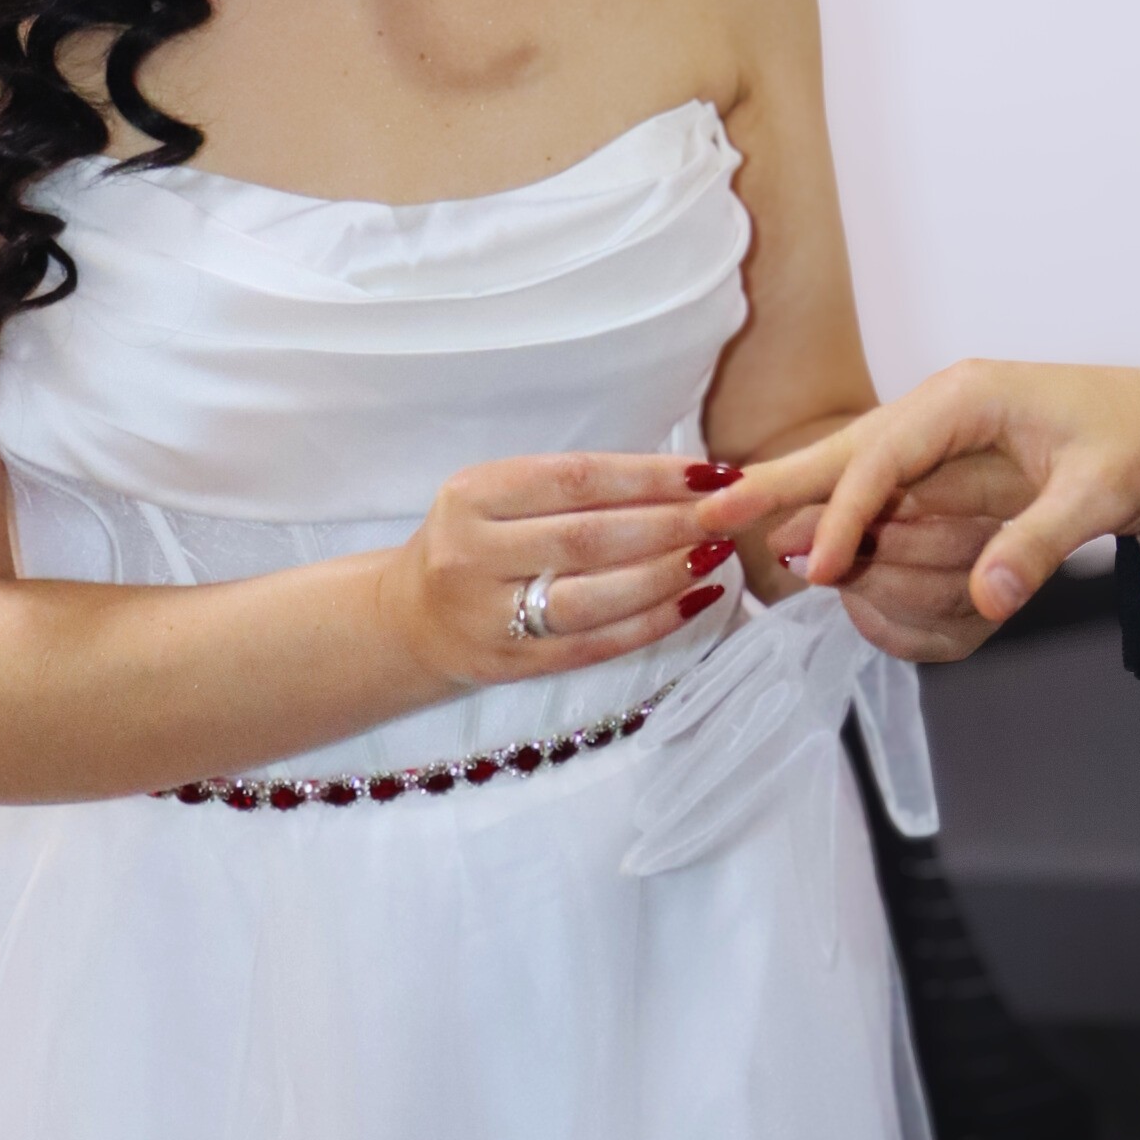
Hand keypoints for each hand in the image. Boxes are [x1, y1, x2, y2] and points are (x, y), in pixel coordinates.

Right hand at [379, 450, 747, 688]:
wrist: (410, 619)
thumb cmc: (476, 543)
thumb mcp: (500, 496)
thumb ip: (575, 488)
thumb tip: (683, 480)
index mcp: (472, 496)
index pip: (577, 479)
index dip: (650, 476)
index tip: (711, 473)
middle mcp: (473, 555)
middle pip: (590, 538)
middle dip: (671, 524)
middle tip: (729, 515)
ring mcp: (490, 617)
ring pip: (595, 596)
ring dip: (667, 574)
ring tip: (717, 554)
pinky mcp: (512, 666)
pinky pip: (595, 645)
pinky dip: (653, 623)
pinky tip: (696, 600)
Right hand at [721, 361, 1139, 646]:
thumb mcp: (1105, 491)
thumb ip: (1041, 541)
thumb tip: (988, 597)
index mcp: (967, 399)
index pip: (881, 456)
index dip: (844, 514)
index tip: (821, 568)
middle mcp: (940, 416)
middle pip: (842, 452)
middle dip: (779, 484)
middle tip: (708, 510)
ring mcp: (941, 446)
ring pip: (853, 476)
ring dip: (810, 511)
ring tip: (739, 531)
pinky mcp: (950, 477)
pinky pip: (886, 504)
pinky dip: (848, 525)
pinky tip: (812, 550)